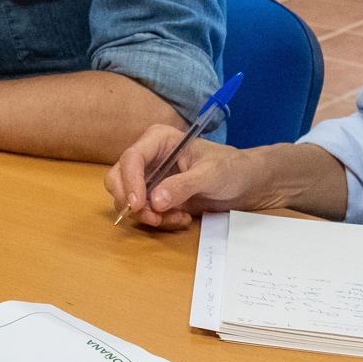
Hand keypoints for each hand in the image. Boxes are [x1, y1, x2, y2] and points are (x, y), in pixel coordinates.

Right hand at [105, 127, 275, 229]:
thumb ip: (183, 185)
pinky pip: (143, 213)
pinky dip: (158, 221)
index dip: (130, 182)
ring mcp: (149, 179)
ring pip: (127, 200)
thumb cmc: (231, 169)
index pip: (131, 158)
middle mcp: (148, 158)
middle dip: (132, 202)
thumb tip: (156, 201)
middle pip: (117, 179)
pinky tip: (181, 220)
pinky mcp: (155, 198)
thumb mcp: (211, 174)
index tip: (139, 206)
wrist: (244, 184)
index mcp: (158, 140)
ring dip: (148, 215)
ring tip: (178, 219)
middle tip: (154, 218)